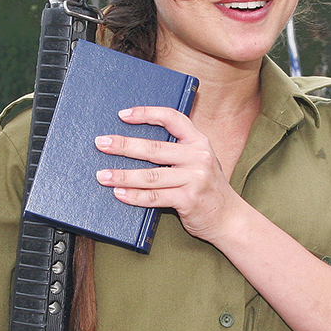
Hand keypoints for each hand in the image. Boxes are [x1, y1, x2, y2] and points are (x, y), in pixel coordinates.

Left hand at [96, 107, 242, 242]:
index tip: (123, 115)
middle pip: (154, 149)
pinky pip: (155, 197)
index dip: (146, 113)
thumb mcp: (199, 161)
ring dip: (122, 175)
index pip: (172, 118)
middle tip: (101, 143)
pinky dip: (134, 196)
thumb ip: (177, 150)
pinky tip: (119, 194)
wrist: (229, 217)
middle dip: (123, 145)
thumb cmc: (206, 187)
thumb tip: (135, 144)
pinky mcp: (189, 199)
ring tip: (102, 175)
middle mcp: (198, 156)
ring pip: (150, 176)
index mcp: (199, 141)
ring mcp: (195, 178)